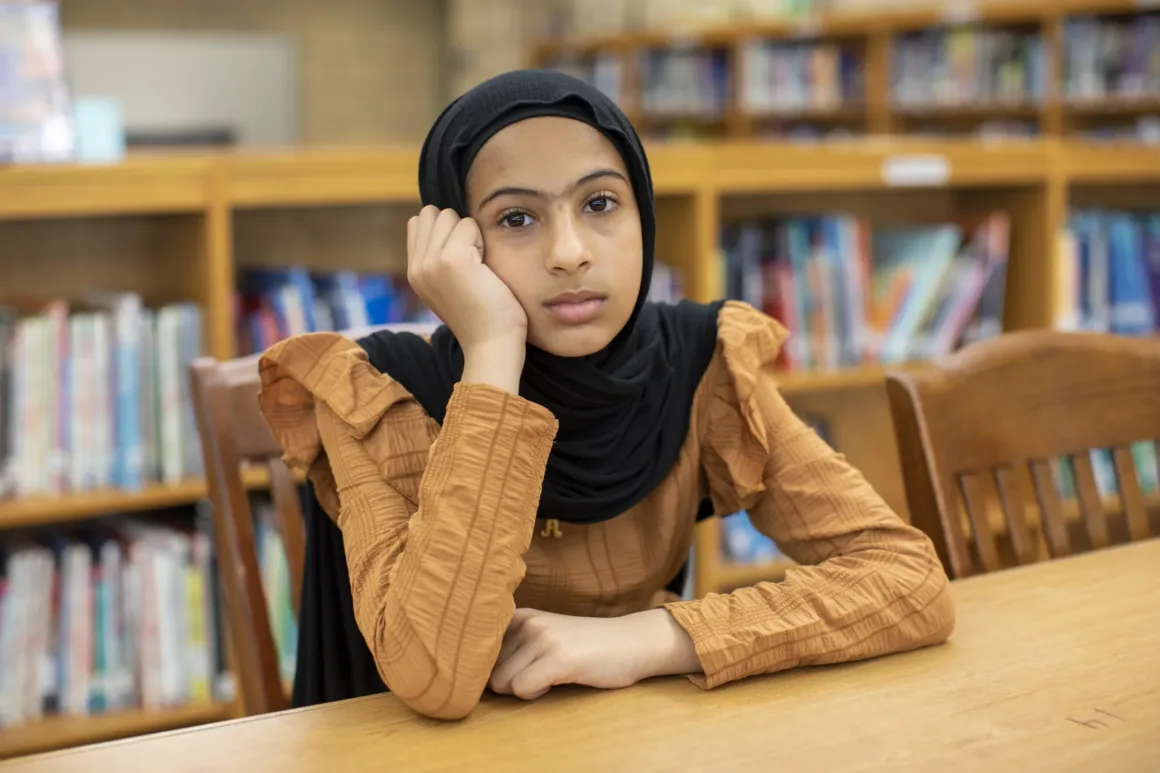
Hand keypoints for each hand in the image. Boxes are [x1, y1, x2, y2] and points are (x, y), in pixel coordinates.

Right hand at [407, 206, 527, 374]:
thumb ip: (439, 258)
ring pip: (449, 215)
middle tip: (472, 263)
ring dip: (469, 234)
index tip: (463, 262)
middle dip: (456, 229)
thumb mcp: (450, 286)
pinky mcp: (452, 259)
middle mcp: (416, 267)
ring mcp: (431, 262)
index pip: (419, 222)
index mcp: (414, 273)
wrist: (492, 345)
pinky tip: (485, 268)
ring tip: (478, 266)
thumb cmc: (484, 317)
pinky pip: (469, 224)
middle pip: (432, 214)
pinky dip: (482, 240)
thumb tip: (445, 221)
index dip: (446, 232)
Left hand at [488, 608, 700, 700]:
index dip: (498, 672)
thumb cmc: (588, 647)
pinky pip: (522, 689)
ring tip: (554, 674)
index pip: (481, 655)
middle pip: (491, 675)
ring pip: (503, 684)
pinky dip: (537, 693)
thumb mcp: (545, 637)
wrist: (633, 642)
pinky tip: (559, 680)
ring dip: (527, 688)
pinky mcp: (558, 657)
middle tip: (545, 672)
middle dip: (513, 682)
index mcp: (519, 616)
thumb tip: (475, 679)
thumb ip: (513, 650)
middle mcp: (527, 622)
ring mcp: (542, 638)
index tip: (522, 668)